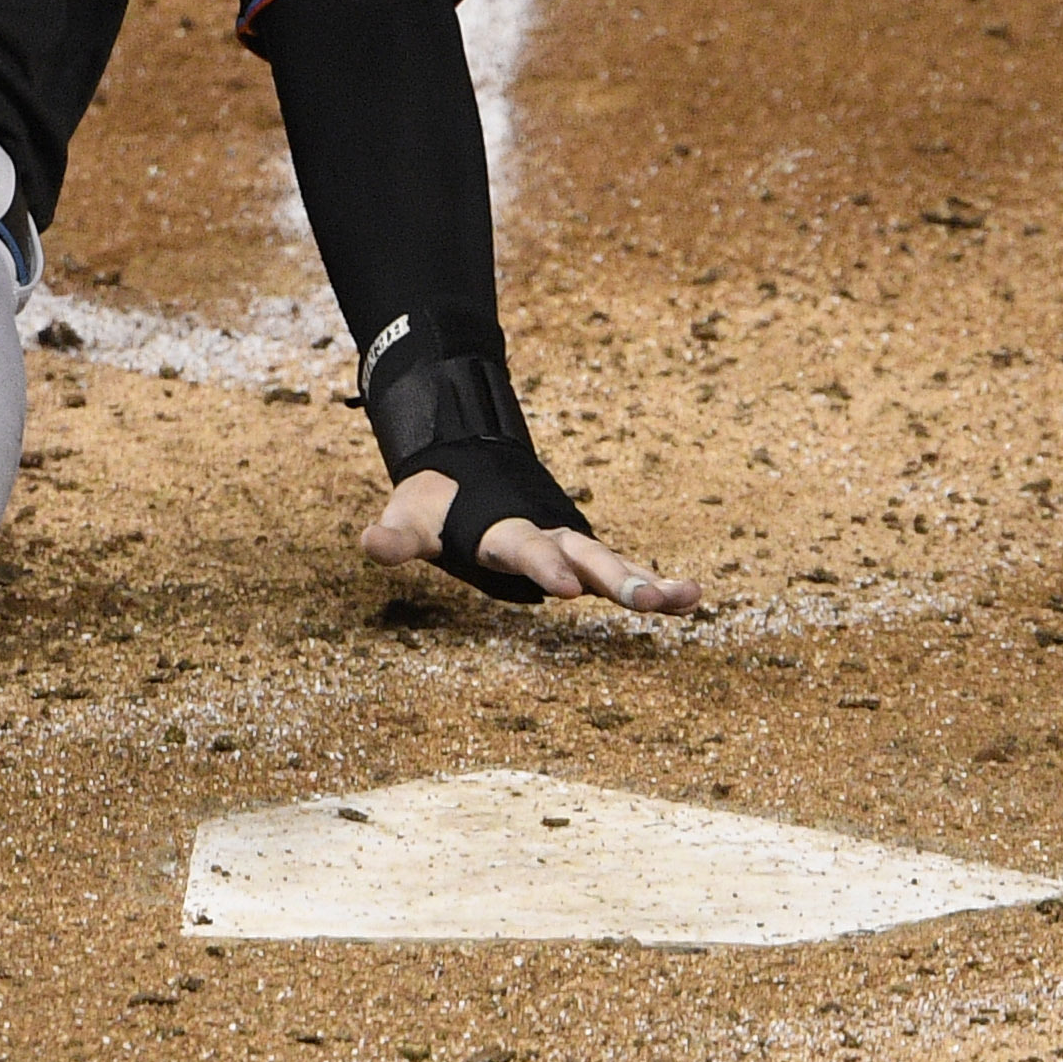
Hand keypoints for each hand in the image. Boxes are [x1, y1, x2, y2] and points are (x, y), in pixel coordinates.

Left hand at [362, 473, 702, 614]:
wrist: (467, 462)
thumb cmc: (436, 503)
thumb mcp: (410, 517)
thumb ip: (396, 535)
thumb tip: (370, 544)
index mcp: (501, 530)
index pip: (524, 548)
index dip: (542, 566)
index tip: (566, 588)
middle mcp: (545, 534)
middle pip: (585, 556)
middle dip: (615, 578)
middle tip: (647, 600)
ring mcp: (568, 543)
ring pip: (614, 563)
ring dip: (648, 582)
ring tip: (688, 599)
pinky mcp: (582, 556)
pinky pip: (623, 571)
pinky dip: (656, 583)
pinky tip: (692, 598)